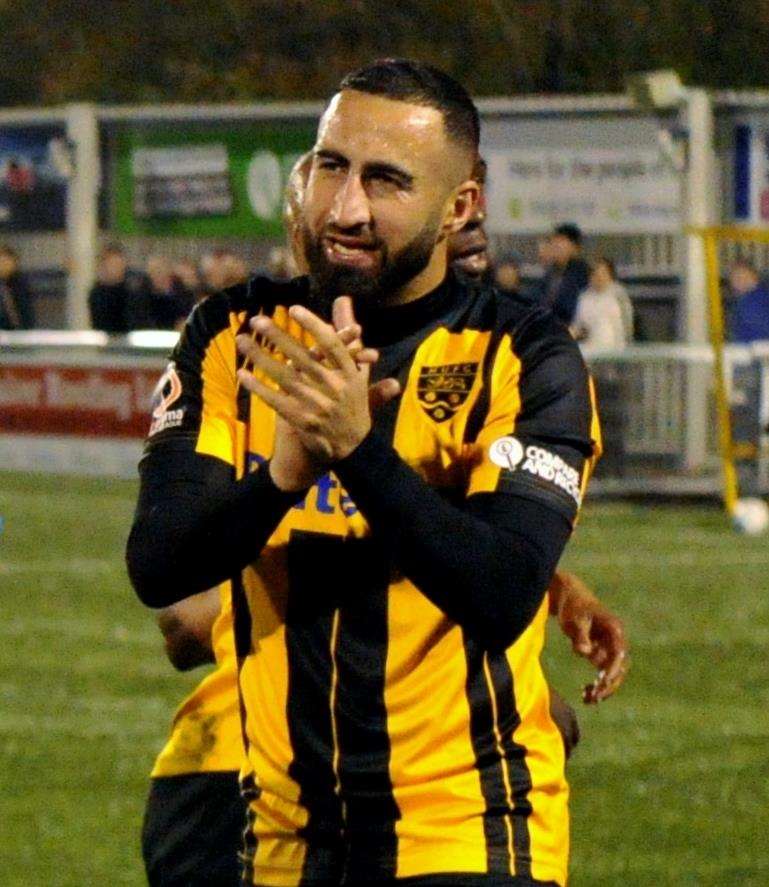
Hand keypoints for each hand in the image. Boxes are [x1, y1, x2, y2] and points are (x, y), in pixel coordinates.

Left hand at [236, 300, 398, 481]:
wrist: (353, 448)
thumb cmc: (354, 403)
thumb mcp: (358, 369)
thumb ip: (348, 336)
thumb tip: (342, 300)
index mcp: (350, 373)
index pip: (332, 345)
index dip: (313, 326)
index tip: (294, 309)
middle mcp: (334, 388)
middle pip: (302, 357)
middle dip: (277, 337)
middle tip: (256, 321)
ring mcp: (318, 405)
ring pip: (285, 377)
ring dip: (260, 358)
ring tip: (242, 341)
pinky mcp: (302, 420)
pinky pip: (276, 400)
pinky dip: (258, 387)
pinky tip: (243, 374)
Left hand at [549, 570, 628, 703]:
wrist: (569, 597)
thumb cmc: (572, 606)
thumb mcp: (574, 619)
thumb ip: (580, 636)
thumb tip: (585, 653)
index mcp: (614, 629)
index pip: (618, 653)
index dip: (612, 669)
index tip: (602, 682)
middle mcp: (616, 640)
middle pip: (619, 667)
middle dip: (608, 684)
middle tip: (594, 697)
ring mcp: (610, 647)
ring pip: (612, 673)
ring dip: (603, 687)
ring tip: (588, 699)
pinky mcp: (602, 652)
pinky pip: (603, 672)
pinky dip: (597, 683)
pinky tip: (585, 693)